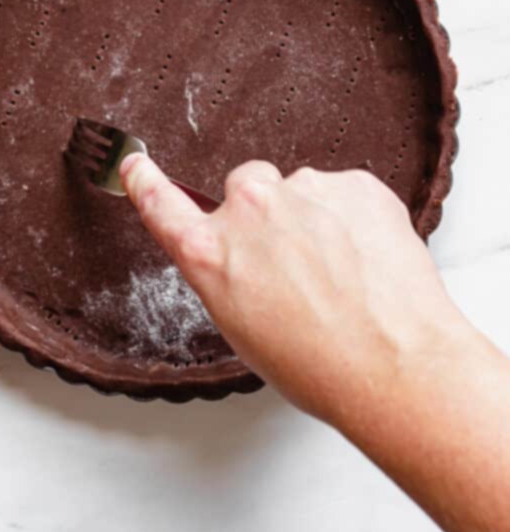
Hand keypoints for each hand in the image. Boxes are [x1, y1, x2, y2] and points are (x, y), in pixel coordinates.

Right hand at [119, 156, 465, 427]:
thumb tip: (246, 256)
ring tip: (343, 275)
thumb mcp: (244, 329)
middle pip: (246, 187)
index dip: (145, 182)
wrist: (395, 366)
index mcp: (210, 253)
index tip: (134, 165)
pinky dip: (354, 218)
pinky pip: (344, 192)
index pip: (162, 205)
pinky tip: (367, 261)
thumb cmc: (320, 366)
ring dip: (315, 218)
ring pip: (301, 192)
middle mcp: (249, 210)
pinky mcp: (355, 183)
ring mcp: (304, 189)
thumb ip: (228, 275)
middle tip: (297, 262)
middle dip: (264, 213)